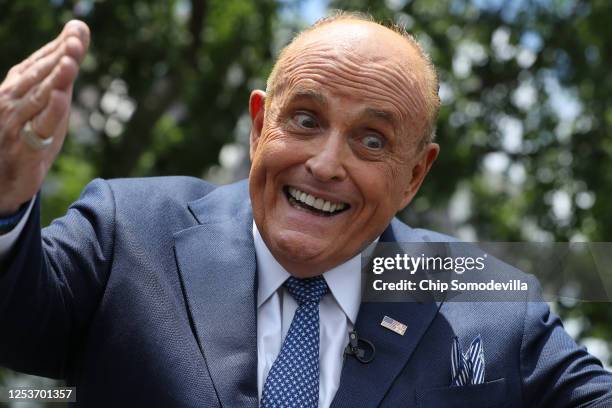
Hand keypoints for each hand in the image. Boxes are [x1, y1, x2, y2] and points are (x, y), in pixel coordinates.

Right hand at [0, 20, 89, 215]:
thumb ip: (61, 74)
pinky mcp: (25, 148)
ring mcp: (17, 123)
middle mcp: (13, 102)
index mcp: (16, 88)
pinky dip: (51, 113)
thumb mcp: (46, 103)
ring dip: (55, 79)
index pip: (39, 63)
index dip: (58, 46)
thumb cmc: (26, 134)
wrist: (1, 179)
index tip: (78, 30)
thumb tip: (77, 37)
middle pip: (40, 76)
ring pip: (39, 98)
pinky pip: (39, 128)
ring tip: (70, 63)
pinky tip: (61, 99)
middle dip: (59, 56)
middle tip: (76, 40)